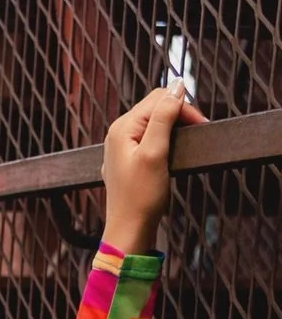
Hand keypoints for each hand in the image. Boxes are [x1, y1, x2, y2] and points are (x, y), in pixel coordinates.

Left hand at [99, 80, 207, 254]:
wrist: (129, 232)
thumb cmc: (140, 198)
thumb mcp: (155, 152)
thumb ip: (164, 117)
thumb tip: (176, 86)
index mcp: (122, 128)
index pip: (159, 98)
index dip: (183, 107)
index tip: (200, 125)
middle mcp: (118, 134)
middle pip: (156, 108)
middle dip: (179, 116)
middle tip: (197, 132)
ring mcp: (122, 148)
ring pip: (154, 123)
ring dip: (174, 128)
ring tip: (186, 144)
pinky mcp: (129, 161)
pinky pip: (149, 140)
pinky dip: (165, 142)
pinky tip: (171, 154)